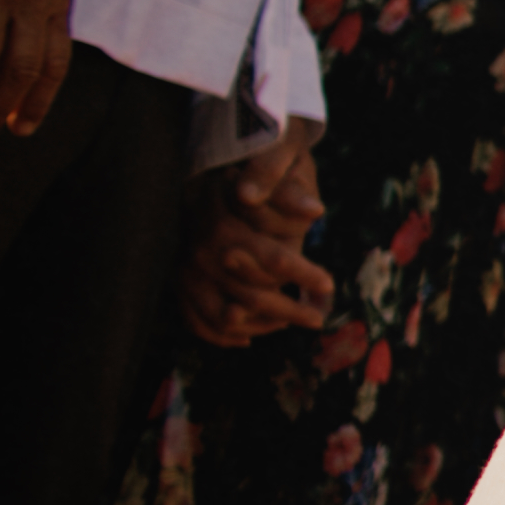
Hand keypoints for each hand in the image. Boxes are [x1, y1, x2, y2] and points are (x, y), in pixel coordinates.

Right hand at [177, 122, 331, 344]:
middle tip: (317, 317)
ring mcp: (184, 268)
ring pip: (224, 315)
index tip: (329, 284)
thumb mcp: (272, 168)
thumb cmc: (247, 167)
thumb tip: (315, 210)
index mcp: (224, 223)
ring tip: (287, 323)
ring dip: (260, 326)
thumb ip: (290, 193)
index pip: (271, 259)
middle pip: (249, 295)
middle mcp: (200, 250)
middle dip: (289, 310)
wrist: (204, 168)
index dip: (303, 274)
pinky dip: (219, 334)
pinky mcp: (176, 279)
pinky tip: (246, 336)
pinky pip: (194, 317)